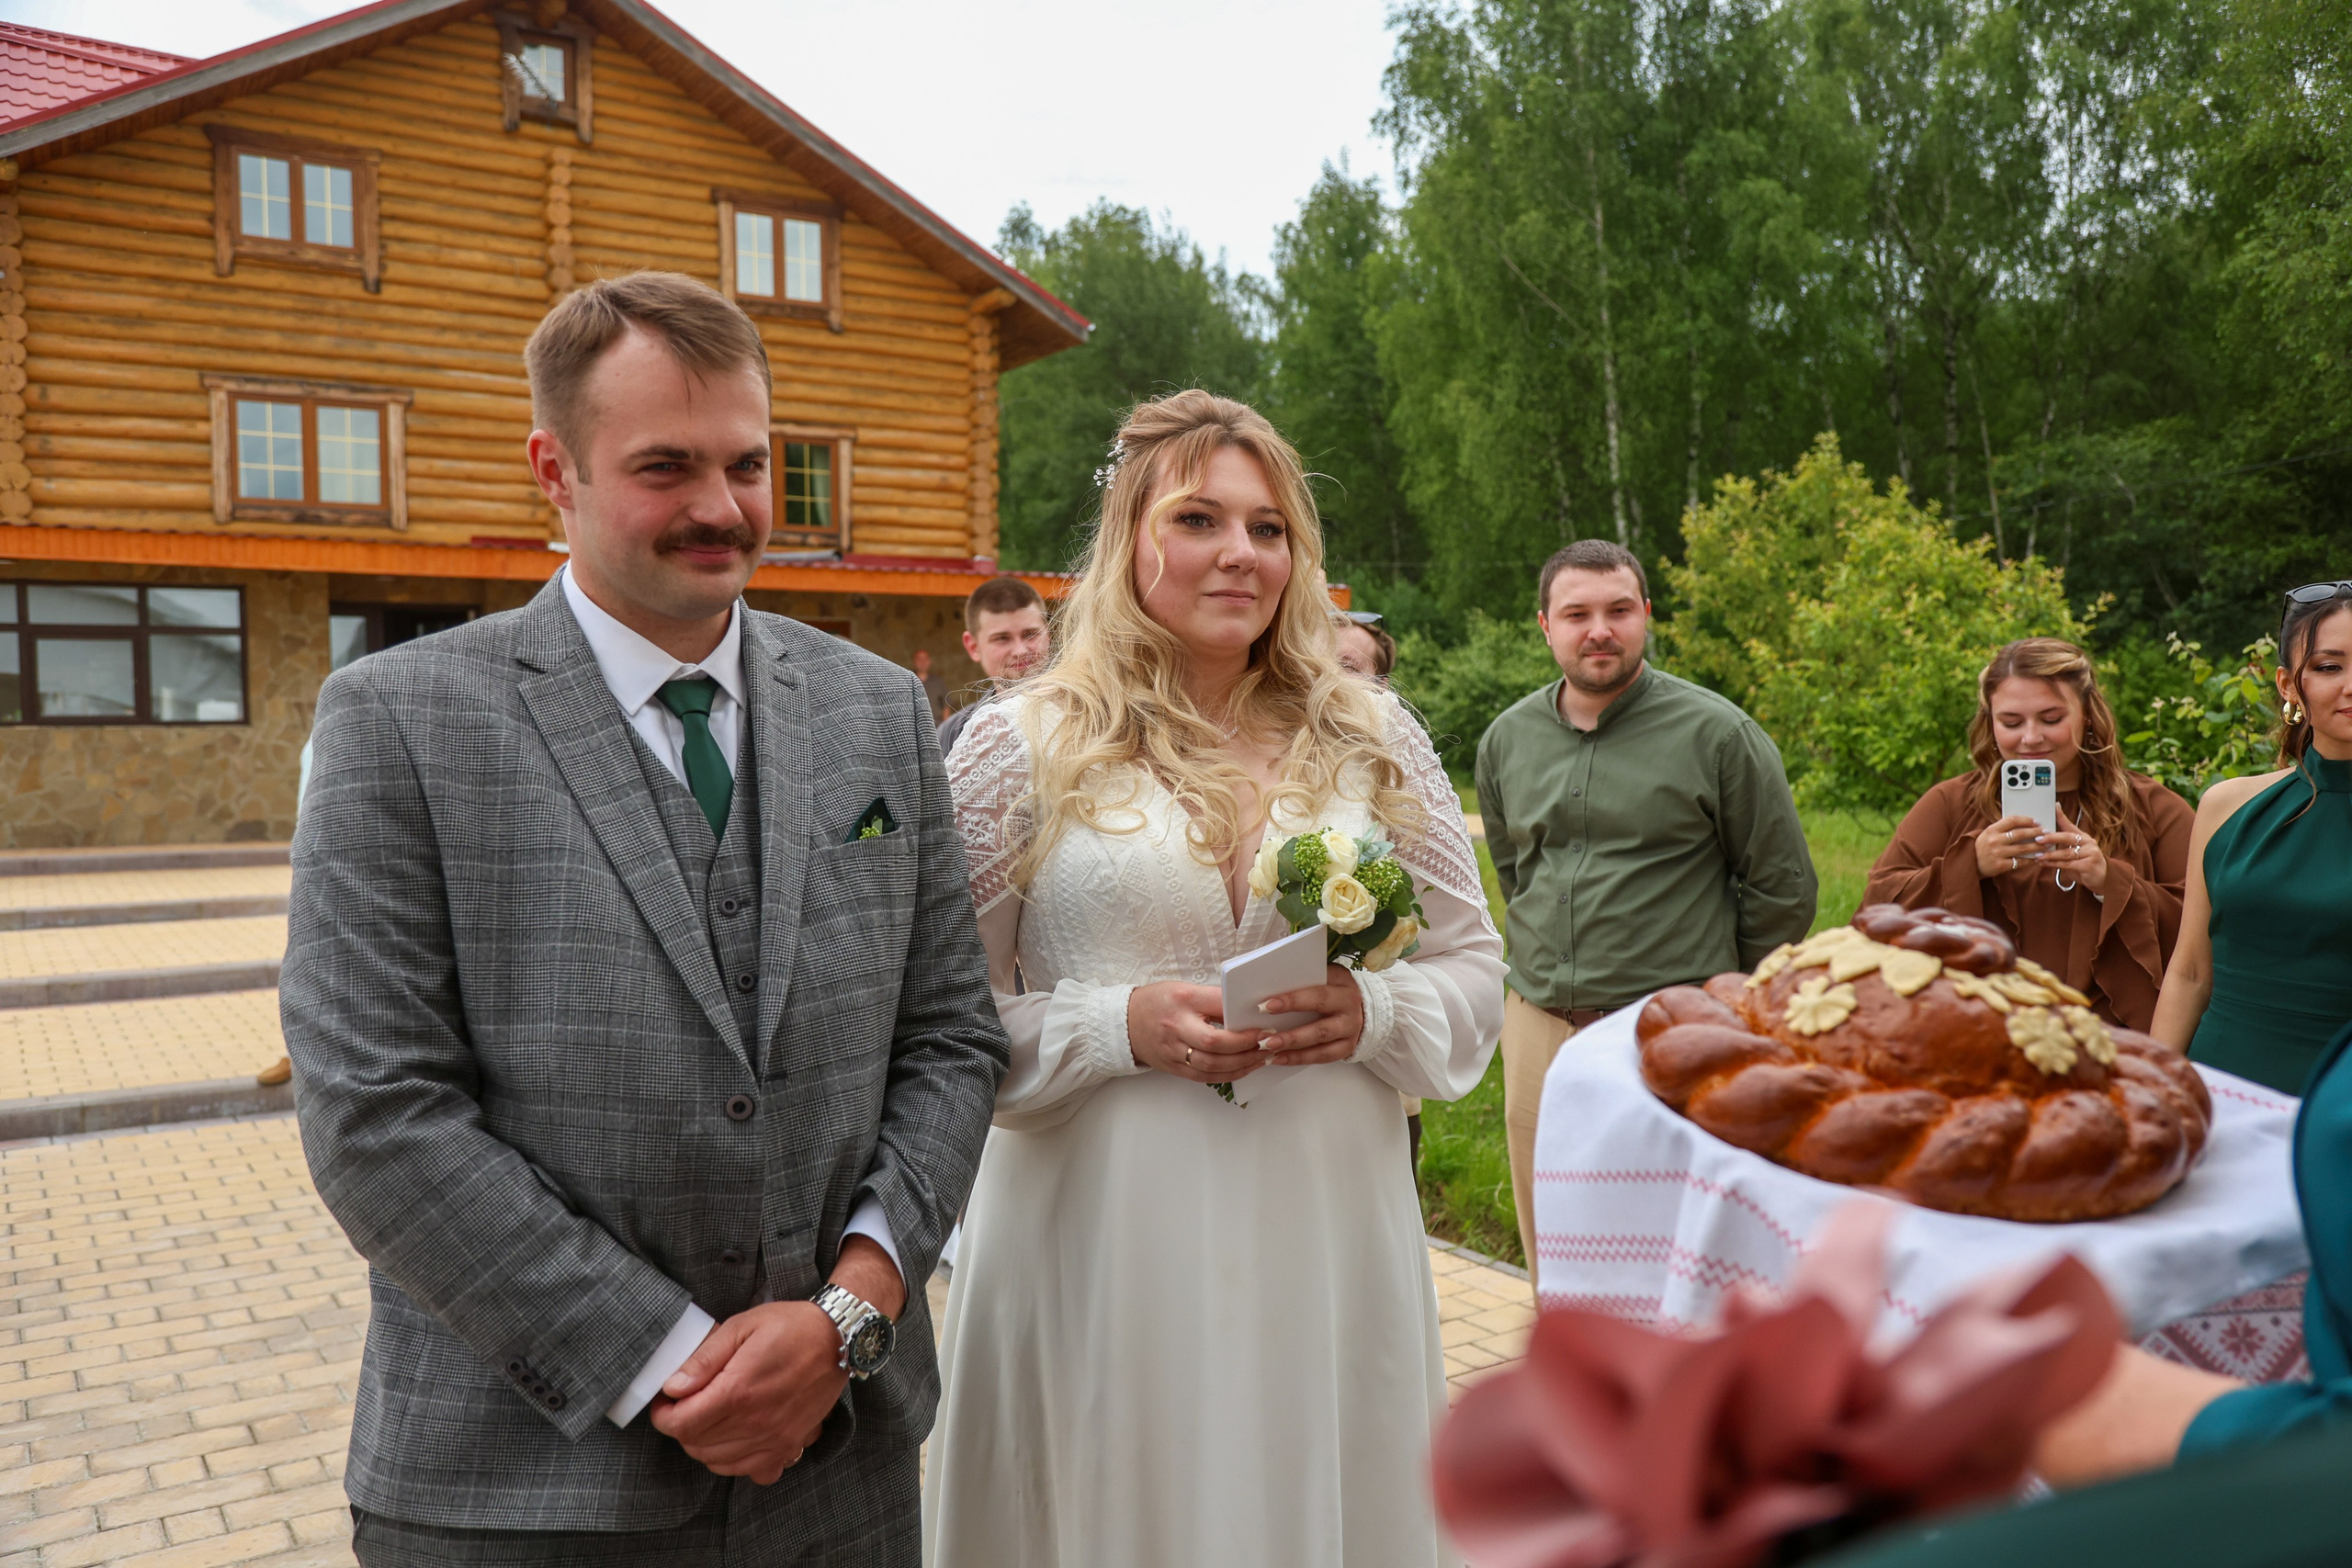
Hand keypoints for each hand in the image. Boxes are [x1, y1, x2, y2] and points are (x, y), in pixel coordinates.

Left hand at [650, 1302, 845, 1482]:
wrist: (838, 1338)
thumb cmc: (790, 1327)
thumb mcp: (741, 1327)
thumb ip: (704, 1360)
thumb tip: (673, 1387)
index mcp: (738, 1391)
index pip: (681, 1424)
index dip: (663, 1416)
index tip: (665, 1403)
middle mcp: (756, 1423)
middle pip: (696, 1445)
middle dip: (682, 1427)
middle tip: (686, 1404)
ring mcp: (775, 1439)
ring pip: (719, 1463)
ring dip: (705, 1444)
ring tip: (711, 1417)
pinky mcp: (791, 1445)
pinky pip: (752, 1472)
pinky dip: (737, 1461)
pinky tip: (738, 1438)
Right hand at [1126, 981, 1267, 1083]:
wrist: (1125, 1022)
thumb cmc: (1159, 1002)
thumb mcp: (1185, 990)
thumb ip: (1213, 1000)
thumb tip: (1246, 1011)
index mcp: (1182, 1000)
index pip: (1218, 1008)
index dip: (1242, 1019)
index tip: (1263, 1024)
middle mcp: (1176, 1026)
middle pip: (1214, 1043)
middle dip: (1245, 1046)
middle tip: (1267, 1043)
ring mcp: (1173, 1050)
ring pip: (1211, 1065)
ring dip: (1241, 1064)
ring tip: (1262, 1058)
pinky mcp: (1173, 1068)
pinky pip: (1203, 1077)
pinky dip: (1227, 1075)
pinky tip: (1244, 1070)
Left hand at [1257, 965, 1365, 1065]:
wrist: (1361, 1004)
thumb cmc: (1330, 987)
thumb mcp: (1323, 976)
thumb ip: (1302, 980)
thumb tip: (1268, 988)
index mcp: (1342, 981)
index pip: (1316, 992)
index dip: (1292, 1000)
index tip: (1267, 1006)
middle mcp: (1349, 1005)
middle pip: (1321, 1022)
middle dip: (1292, 1033)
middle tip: (1266, 1038)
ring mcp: (1351, 1028)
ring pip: (1321, 1039)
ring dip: (1293, 1046)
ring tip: (1269, 1048)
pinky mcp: (1348, 1046)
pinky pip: (1323, 1056)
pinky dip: (1300, 1058)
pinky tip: (1279, 1058)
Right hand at [1974, 813, 2045, 878]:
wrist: (1970, 863)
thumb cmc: (1983, 846)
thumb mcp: (1989, 833)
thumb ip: (2004, 829)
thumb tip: (2026, 825)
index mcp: (1992, 829)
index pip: (2012, 820)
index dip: (2026, 820)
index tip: (2037, 822)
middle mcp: (1995, 840)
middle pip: (2020, 834)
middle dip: (2036, 833)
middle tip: (2047, 832)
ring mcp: (1998, 853)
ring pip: (2023, 848)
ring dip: (2038, 846)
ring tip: (2048, 845)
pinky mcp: (2001, 865)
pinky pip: (2020, 862)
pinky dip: (2031, 860)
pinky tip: (2038, 858)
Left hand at [2036, 810, 2110, 893]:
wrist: (2103, 878)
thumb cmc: (2085, 864)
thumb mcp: (2075, 853)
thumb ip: (2063, 846)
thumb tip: (2043, 840)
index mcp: (2084, 837)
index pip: (2071, 824)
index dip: (2062, 815)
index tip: (2054, 806)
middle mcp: (2088, 843)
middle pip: (2067, 837)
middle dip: (2051, 837)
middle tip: (2037, 838)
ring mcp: (2090, 853)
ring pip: (2066, 853)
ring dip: (2050, 854)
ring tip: (2037, 855)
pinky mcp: (2088, 865)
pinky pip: (2068, 864)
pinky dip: (2054, 864)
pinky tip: (2045, 864)